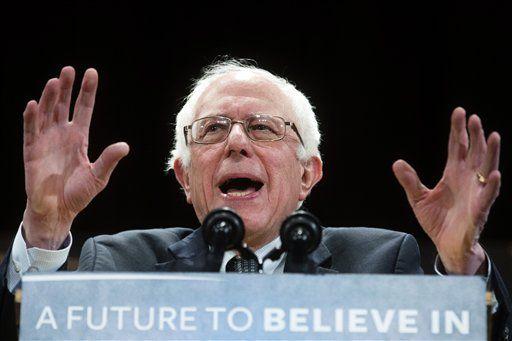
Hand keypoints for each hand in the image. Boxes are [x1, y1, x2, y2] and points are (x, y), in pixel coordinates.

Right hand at [22, 67, 129, 249]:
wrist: (58, 211)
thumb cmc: (78, 194)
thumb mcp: (98, 176)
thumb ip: (109, 159)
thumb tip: (125, 146)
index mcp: (79, 138)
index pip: (83, 109)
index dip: (87, 92)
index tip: (91, 73)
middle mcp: (62, 135)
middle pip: (63, 105)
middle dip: (67, 88)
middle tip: (69, 69)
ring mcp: (46, 141)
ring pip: (47, 113)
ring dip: (49, 97)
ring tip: (55, 81)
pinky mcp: (32, 152)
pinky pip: (30, 131)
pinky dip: (31, 118)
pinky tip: (33, 103)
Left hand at [392, 107, 500, 274]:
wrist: (446, 246)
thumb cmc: (438, 222)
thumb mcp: (418, 199)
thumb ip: (410, 181)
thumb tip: (397, 163)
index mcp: (453, 174)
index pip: (458, 147)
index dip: (458, 130)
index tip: (460, 111)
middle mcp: (467, 180)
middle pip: (474, 152)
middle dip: (475, 135)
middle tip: (474, 118)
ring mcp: (475, 193)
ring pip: (486, 169)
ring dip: (490, 153)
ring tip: (492, 136)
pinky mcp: (478, 211)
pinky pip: (487, 196)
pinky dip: (490, 185)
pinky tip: (492, 173)